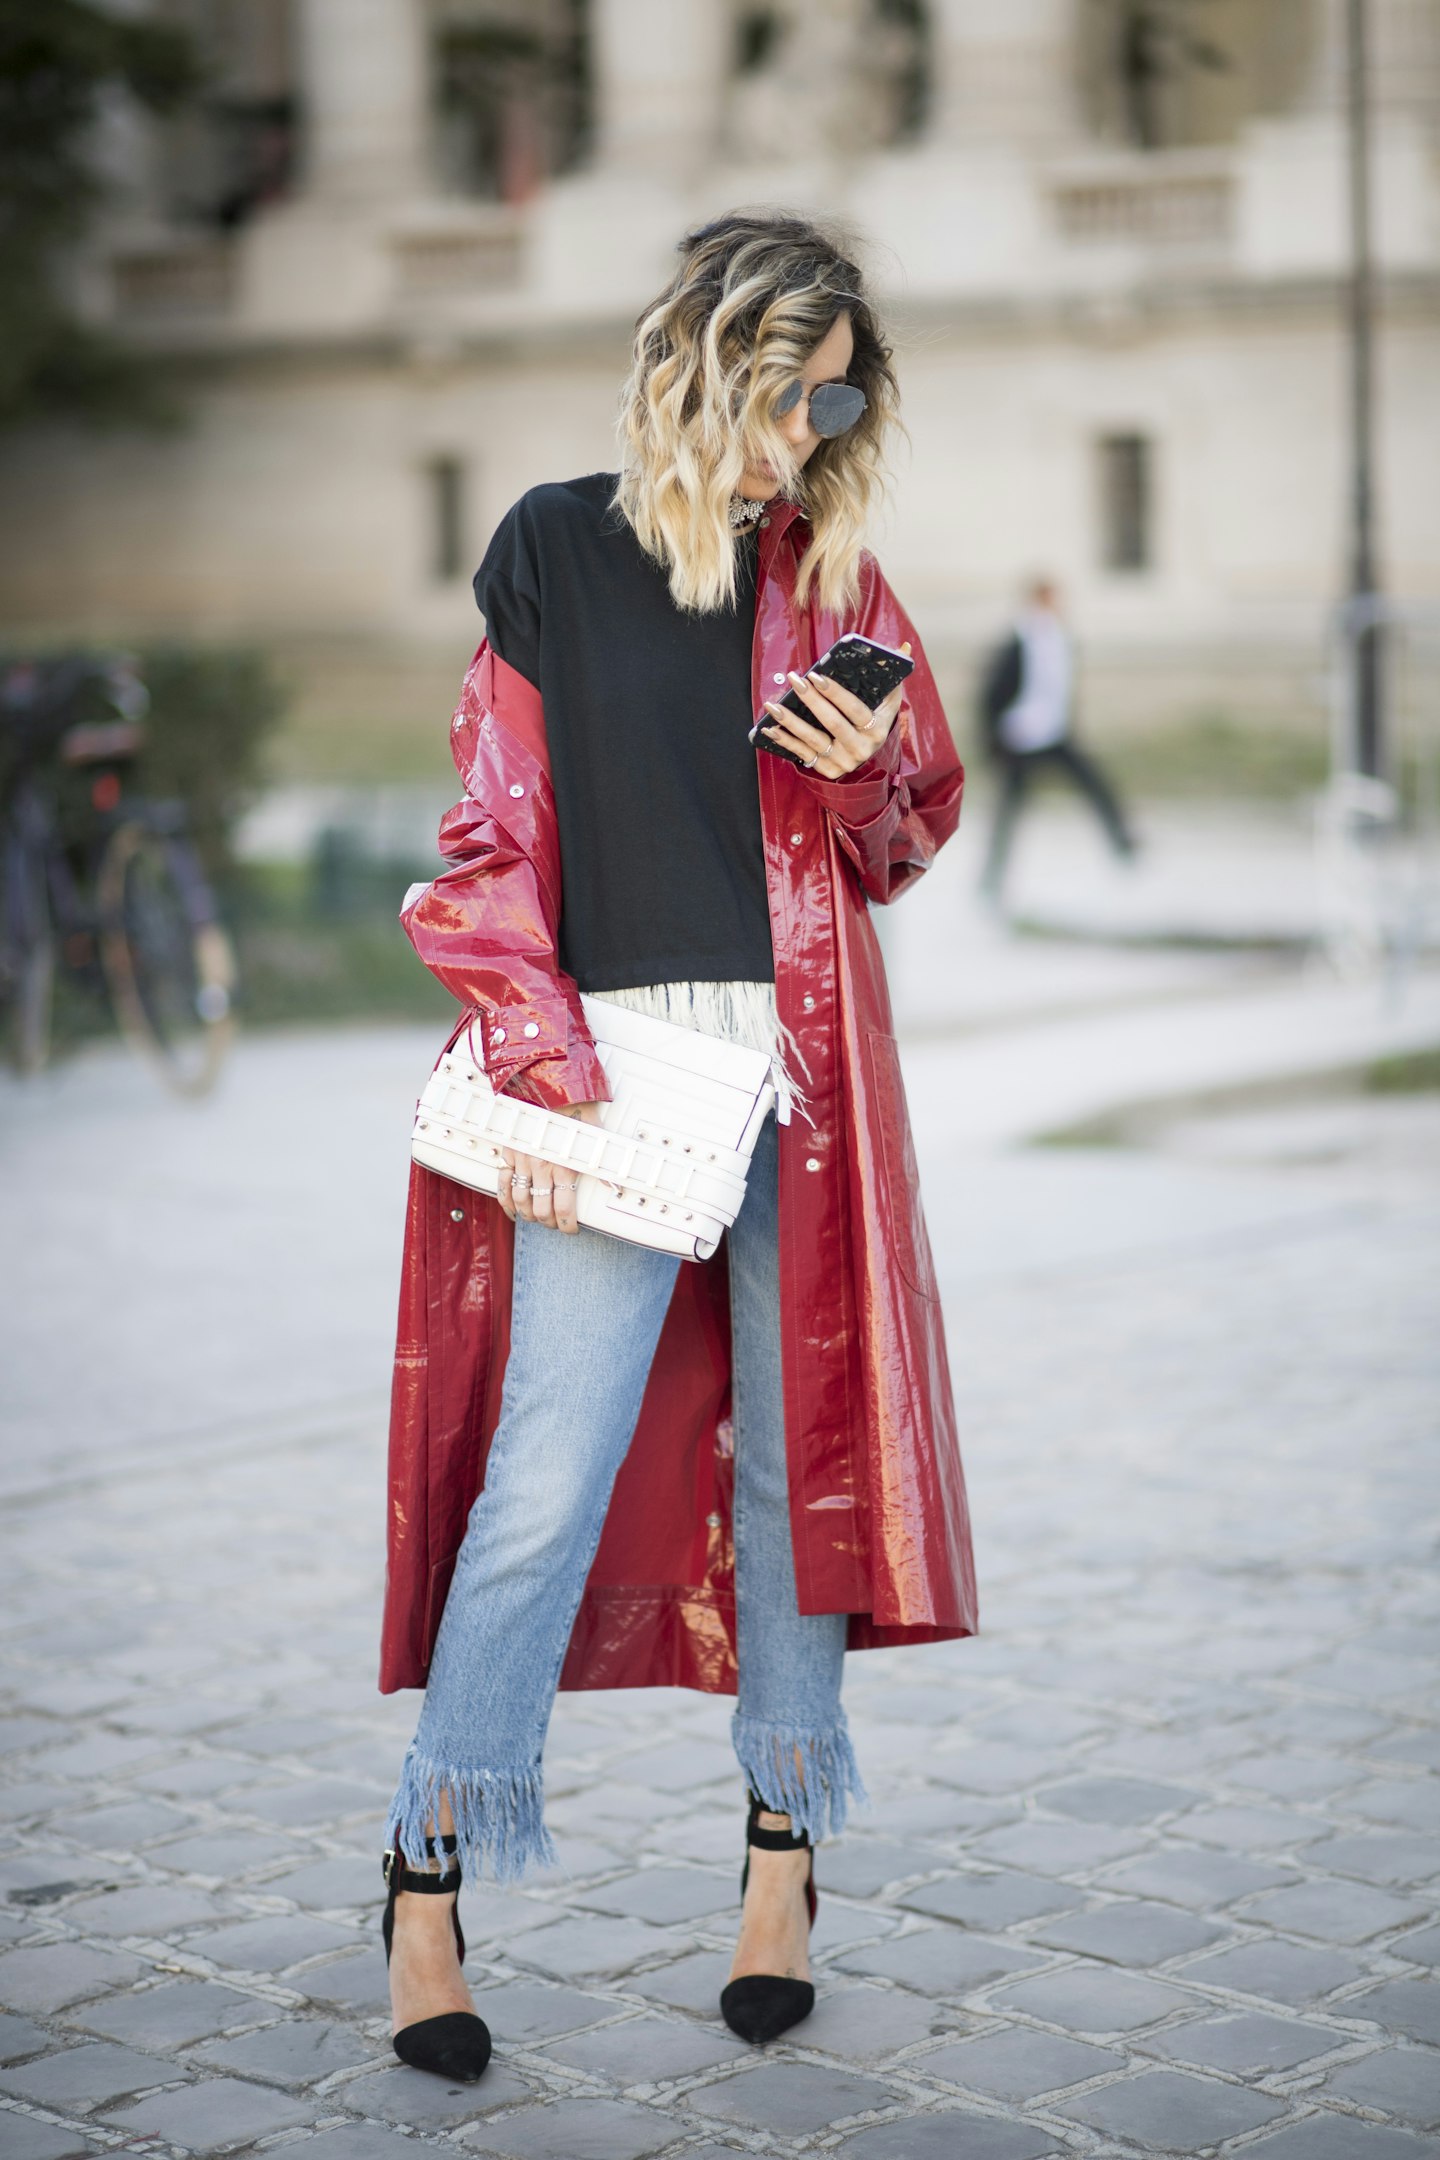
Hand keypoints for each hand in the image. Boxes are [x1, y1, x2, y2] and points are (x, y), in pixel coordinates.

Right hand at [497, 1101, 602, 1233]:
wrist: (550, 1087)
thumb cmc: (575, 1109)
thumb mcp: (595, 1136)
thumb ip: (601, 1163)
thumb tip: (611, 1185)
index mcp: (564, 1166)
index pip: (564, 1208)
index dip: (567, 1225)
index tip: (570, 1229)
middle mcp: (542, 1168)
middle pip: (541, 1210)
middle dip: (548, 1222)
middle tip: (554, 1224)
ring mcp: (523, 1162)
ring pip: (521, 1201)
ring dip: (528, 1215)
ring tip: (536, 1218)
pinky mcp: (510, 1153)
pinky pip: (502, 1183)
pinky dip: (505, 1201)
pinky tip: (512, 1211)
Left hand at [759, 641, 910, 777]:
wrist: (869, 753)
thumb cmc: (876, 717)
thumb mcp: (888, 699)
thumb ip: (893, 674)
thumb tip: (903, 648)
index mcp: (877, 729)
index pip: (855, 710)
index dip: (836, 694)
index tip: (817, 676)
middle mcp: (861, 749)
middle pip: (832, 723)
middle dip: (811, 700)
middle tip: (795, 680)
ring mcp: (843, 762)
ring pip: (813, 740)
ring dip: (790, 722)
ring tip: (773, 705)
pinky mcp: (827, 770)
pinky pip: (802, 754)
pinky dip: (784, 741)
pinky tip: (769, 728)